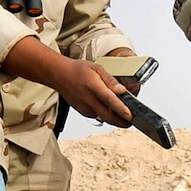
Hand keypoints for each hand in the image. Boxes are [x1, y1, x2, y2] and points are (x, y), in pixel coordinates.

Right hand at [0, 36, 130, 125]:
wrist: (59, 75)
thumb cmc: (77, 70)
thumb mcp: (96, 68)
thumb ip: (110, 80)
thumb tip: (122, 90)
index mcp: (93, 86)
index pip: (110, 100)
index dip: (121, 109)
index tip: (130, 115)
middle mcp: (88, 100)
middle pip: (108, 116)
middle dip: (122, 122)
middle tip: (132, 121)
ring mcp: (85, 108)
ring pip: (104, 118)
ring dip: (115, 119)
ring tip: (124, 116)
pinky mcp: (83, 112)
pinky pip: (98, 116)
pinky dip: (106, 115)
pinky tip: (111, 110)